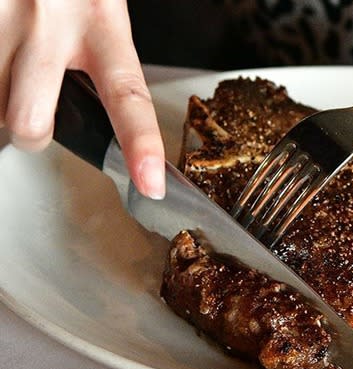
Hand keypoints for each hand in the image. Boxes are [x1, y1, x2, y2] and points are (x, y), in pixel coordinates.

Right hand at [0, 0, 164, 198]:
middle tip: (36, 107)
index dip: (141, 144)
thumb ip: (98, 59)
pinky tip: (1, 49)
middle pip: (30, 122)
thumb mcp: (100, 9)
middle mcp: (50, 22)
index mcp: (102, 24)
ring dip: (1, 95)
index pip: (128, 95)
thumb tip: (89, 120)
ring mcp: (2, 17)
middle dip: (29, 130)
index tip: (151, 182)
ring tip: (15, 63)